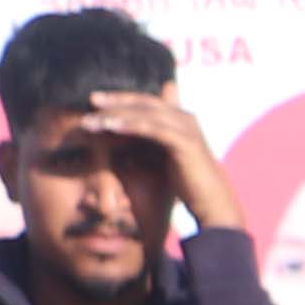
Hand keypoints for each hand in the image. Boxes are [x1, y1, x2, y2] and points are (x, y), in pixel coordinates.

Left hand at [75, 90, 241, 235]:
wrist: (213, 205)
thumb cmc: (188, 186)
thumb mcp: (163, 160)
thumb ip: (147, 145)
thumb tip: (120, 143)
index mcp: (180, 119)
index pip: (147, 102)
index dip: (122, 99)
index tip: (98, 101)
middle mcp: (185, 118)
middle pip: (144, 101)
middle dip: (116, 100)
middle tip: (91, 100)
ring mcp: (185, 128)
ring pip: (145, 113)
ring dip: (117, 114)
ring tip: (93, 119)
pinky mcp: (184, 142)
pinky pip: (151, 128)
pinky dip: (130, 125)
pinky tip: (111, 126)